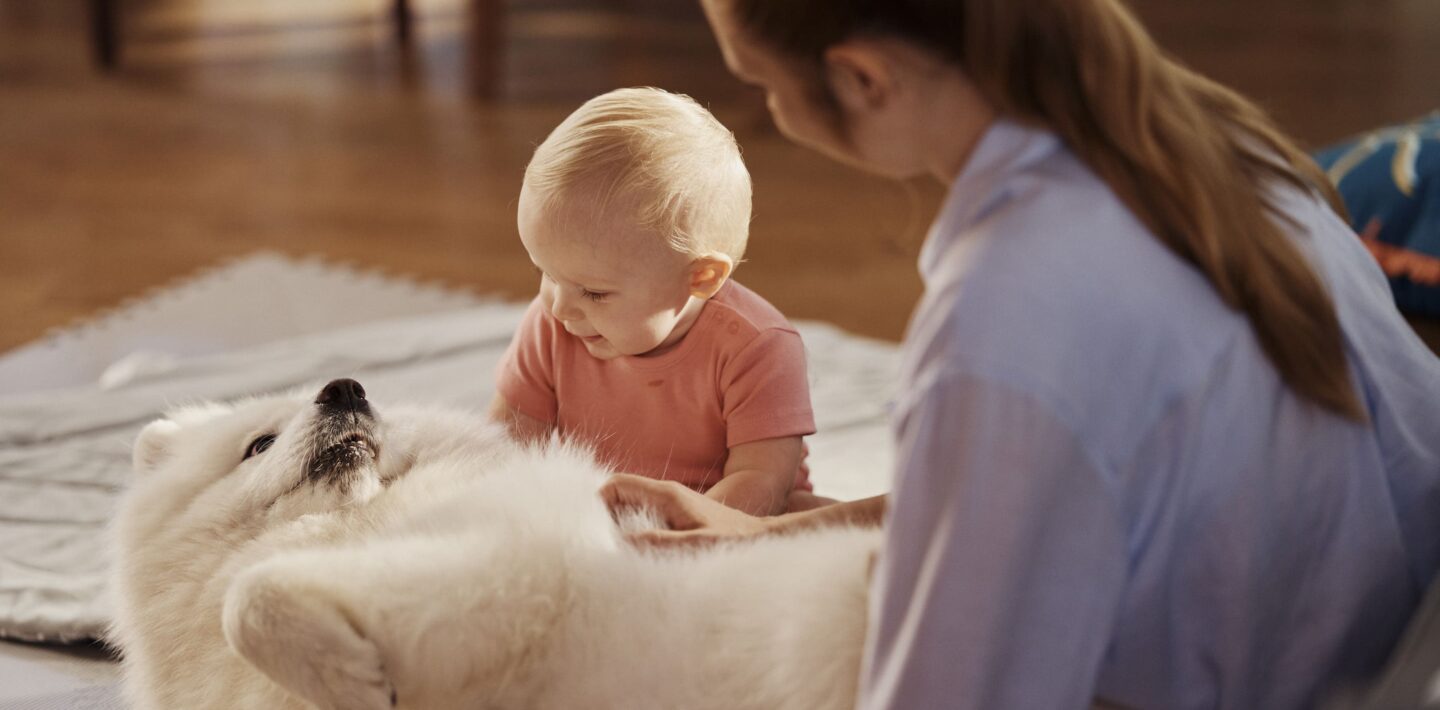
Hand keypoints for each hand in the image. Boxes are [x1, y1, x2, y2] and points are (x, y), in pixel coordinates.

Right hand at [600, 474, 776, 548]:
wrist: (764, 539)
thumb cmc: (736, 541)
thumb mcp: (698, 544)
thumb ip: (661, 542)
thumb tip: (622, 543)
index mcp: (667, 494)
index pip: (617, 485)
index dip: (596, 502)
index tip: (587, 528)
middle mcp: (667, 495)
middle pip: (620, 497)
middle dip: (603, 518)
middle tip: (594, 545)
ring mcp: (672, 506)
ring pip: (631, 510)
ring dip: (618, 528)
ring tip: (610, 554)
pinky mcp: (679, 519)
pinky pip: (646, 521)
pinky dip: (634, 535)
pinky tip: (635, 557)